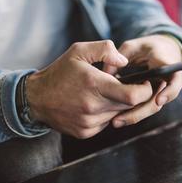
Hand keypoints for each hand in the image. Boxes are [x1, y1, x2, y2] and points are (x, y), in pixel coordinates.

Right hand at [26, 40, 153, 138]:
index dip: (145, 91)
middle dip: (132, 96)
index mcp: (93, 84)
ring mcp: (89, 122)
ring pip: (117, 115)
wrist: (36, 98)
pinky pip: (106, 124)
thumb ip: (105, 50)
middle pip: (128, 106)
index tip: (145, 84)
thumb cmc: (59, 72)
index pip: (132, 96)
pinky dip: (105, 114)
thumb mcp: (79, 51)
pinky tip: (93, 104)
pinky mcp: (85, 132)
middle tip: (126, 85)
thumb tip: (124, 62)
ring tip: (103, 93)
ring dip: (117, 105)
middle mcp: (92, 106)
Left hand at [103, 35, 181, 127]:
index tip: (159, 101)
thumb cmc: (144, 47)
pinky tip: (116, 119)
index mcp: (166, 64)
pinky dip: (132, 113)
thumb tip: (106, 74)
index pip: (177, 79)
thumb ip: (119, 56)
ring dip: (135, 116)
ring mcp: (159, 92)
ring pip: (151, 108)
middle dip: (142, 112)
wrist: (158, 53)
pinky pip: (144, 108)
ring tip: (115, 122)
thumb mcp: (131, 46)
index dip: (171, 91)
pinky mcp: (151, 98)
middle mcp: (166, 81)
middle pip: (161, 101)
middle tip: (121, 119)